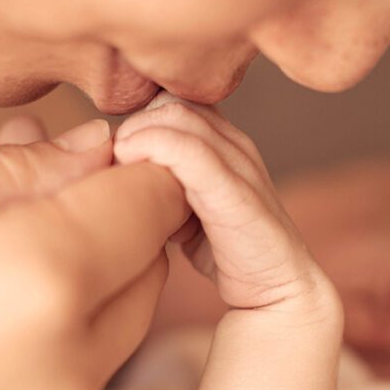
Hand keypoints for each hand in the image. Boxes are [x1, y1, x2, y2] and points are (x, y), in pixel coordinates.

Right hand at [0, 118, 187, 389]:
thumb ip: (7, 169)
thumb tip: (93, 155)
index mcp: (33, 282)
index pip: (151, 202)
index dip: (138, 164)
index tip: (106, 150)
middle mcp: (62, 376)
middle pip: (147, 272)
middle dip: (114, 223)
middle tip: (42, 187)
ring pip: (115, 335)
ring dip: (84, 284)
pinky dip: (50, 346)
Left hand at [115, 94, 338, 318]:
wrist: (278, 288)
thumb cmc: (230, 251)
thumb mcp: (190, 209)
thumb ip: (164, 185)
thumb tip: (120, 175)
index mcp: (226, 142)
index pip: (174, 100)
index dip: (138, 118)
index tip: (115, 155)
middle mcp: (235, 143)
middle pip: (172, 101)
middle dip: (133, 123)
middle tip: (111, 160)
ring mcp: (239, 162)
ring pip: (178, 116)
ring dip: (137, 133)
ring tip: (117, 163)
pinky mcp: (235, 190)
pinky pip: (189, 150)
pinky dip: (152, 148)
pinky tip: (131, 166)